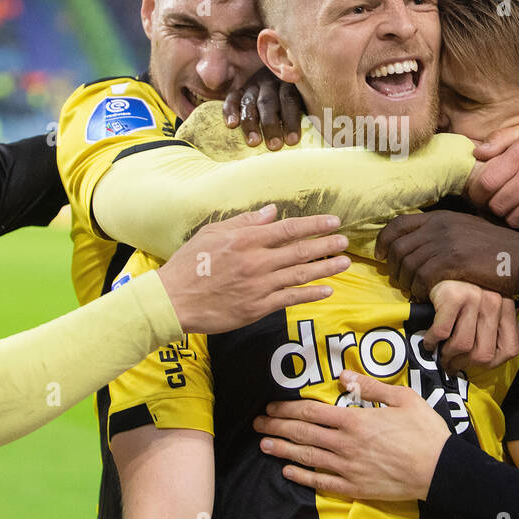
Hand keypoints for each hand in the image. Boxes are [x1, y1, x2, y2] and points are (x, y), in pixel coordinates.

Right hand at [158, 204, 349, 333]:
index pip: (288, 229)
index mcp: (246, 239)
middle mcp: (257, 261)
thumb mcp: (212, 233)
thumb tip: (271, 212)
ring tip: (344, 262)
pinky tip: (326, 290)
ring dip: (325, 268)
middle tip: (345, 241)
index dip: (314, 225)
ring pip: (300, 274)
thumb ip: (244, 221)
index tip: (332, 221)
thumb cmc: (189, 264)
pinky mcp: (258, 307)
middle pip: (300, 250)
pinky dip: (310, 293)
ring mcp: (259, 285)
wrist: (174, 300)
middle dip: (326, 244)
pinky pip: (291, 299)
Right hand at [223, 67, 305, 148]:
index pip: (290, 100)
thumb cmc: (294, 102)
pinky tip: (231, 124)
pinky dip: (230, 111)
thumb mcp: (305, 100)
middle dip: (271, 125)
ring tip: (253, 142)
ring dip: (251, 124)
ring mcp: (253, 85)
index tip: (292, 141)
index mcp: (289, 84)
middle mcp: (269, 82)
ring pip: (250, 103)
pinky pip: (232, 99)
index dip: (291, 121)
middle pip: (268, 103)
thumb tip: (321, 133)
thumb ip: (309, 113)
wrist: (277, 73)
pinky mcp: (239, 89)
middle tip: (274, 146)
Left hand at [255, 371, 448, 501]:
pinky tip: (287, 473)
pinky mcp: (355, 488)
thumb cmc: (425, 431)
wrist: (441, 470)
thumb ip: (370, 386)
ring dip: (283, 451)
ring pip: (307, 458)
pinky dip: (302, 478)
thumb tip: (343, 375)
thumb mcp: (402, 397)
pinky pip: (322, 483)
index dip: (288, 408)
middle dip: (277, 427)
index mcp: (355, 420)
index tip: (271, 406)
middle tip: (257, 423)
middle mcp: (345, 444)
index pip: (311, 412)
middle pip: (303, 434)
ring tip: (263, 445)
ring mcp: (348, 468)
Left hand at [374, 210, 518, 299]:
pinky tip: (424, 295)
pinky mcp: (452, 261)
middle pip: (397, 246)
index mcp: (441, 216)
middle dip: (391, 266)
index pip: (398, 224)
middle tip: (397, 280)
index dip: (383, 241)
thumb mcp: (467, 230)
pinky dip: (418, 289)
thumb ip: (444, 232)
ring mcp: (445, 243)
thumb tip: (421, 245)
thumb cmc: (497, 248)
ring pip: (407, 263)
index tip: (380, 256)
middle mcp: (439, 226)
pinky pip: (421, 277)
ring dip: (404, 281)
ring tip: (411, 290)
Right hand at [426, 280, 518, 375]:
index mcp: (506, 307)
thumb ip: (509, 326)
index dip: (488, 363)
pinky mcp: (452, 297)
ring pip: (463, 345)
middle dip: (463, 363)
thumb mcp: (491, 308)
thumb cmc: (465, 293)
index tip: (472, 363)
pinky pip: (442, 333)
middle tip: (451, 362)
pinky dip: (432, 342)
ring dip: (447, 354)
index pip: (508, 350)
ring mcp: (474, 297)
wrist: (439, 270)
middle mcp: (494, 301)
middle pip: (483, 353)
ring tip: (441, 353)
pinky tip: (430, 341)